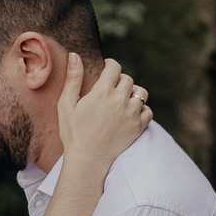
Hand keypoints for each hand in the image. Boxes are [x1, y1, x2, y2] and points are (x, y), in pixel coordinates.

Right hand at [57, 53, 150, 170]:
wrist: (88, 160)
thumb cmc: (73, 133)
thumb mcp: (66, 104)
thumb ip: (73, 78)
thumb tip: (75, 55)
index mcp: (102, 92)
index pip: (114, 67)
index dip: (110, 65)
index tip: (107, 68)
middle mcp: (120, 100)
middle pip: (127, 79)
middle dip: (119, 80)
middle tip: (111, 88)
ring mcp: (132, 114)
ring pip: (140, 92)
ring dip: (132, 93)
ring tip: (122, 99)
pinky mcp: (139, 127)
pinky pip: (148, 110)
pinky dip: (142, 109)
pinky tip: (131, 113)